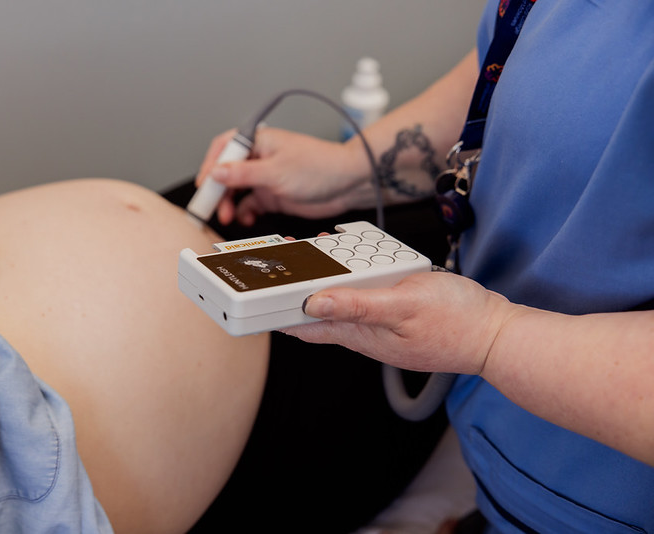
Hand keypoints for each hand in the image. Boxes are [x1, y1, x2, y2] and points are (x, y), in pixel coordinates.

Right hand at [196, 127, 375, 225]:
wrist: (348, 183)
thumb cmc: (320, 166)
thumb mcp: (277, 171)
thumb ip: (244, 174)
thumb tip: (215, 172)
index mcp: (259, 141)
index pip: (224, 148)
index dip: (210, 165)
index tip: (204, 186)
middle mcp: (259, 158)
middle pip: (226, 172)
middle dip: (217, 190)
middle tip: (209, 207)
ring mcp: (265, 177)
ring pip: (236, 190)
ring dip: (229, 204)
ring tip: (227, 216)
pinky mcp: (272, 194)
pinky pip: (250, 204)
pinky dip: (244, 212)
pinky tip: (245, 219)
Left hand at [281, 271, 521, 375]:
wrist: (497, 335)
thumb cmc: (457, 320)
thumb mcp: (404, 304)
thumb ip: (358, 305)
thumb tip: (313, 304)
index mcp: (361, 334)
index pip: (305, 327)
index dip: (277, 311)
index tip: (255, 295)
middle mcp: (366, 334)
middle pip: (317, 314)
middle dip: (295, 290)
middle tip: (281, 261)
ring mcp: (381, 327)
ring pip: (339, 304)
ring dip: (321, 283)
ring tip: (310, 255)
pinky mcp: (396, 317)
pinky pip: (362, 300)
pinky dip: (349, 283)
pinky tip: (350, 268)